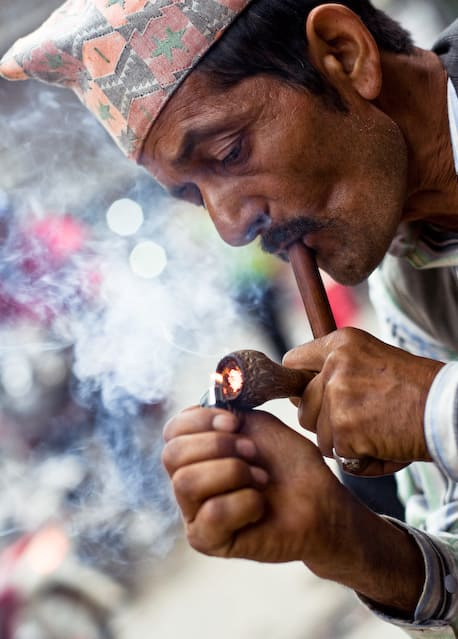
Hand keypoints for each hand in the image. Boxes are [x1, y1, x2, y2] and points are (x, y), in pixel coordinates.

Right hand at [163, 406, 352, 565]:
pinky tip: (261, 505)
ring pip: (186, 483)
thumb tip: (207, 403)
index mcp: (196, 452)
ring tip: (260, 478)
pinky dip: (244, 502)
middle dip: (218, 445)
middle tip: (252, 452)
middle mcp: (188, 482)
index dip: (199, 420)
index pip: (172, 431)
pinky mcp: (209, 541)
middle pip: (172, 455)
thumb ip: (227, 412)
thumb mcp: (257, 426)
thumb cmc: (288, 465)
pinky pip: (213, 513)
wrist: (321, 502)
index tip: (235, 422)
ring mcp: (195, 513)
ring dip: (232, 472)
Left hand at [283, 327, 444, 475]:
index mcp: (341, 343)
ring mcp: (337, 397)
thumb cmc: (416, 389)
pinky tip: (383, 447)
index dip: (299, 384)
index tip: (313, 396)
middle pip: (302, 407)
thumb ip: (337, 370)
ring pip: (319, 435)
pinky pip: (338, 455)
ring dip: (344, 442)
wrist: (446, 410)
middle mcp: (334, 365)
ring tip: (376, 432)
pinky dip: (359, 460)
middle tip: (360, 421)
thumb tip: (298, 392)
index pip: (293, 362)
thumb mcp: (373, 361)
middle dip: (324, 421)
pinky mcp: (344, 429)